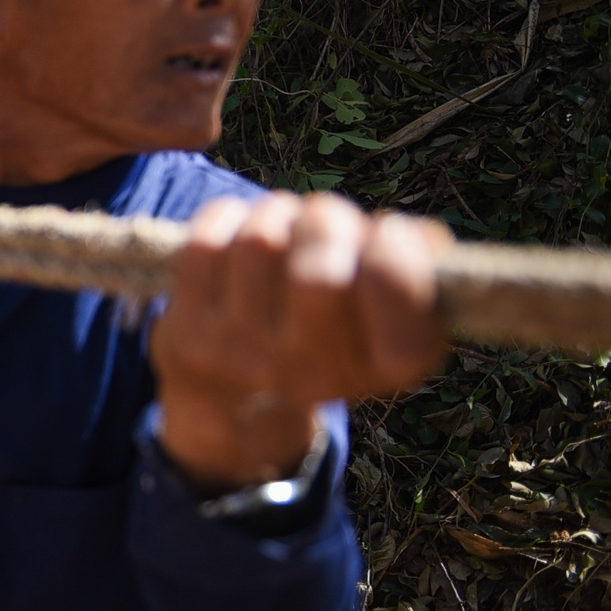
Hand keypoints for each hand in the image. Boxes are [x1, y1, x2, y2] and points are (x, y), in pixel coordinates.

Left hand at [150, 192, 450, 494]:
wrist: (237, 397)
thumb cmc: (327, 329)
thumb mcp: (387, 314)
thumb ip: (415, 268)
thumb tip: (419, 237)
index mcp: (389, 365)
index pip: (396, 289)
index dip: (394, 245)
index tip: (388, 230)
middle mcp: (317, 374)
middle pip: (318, 271)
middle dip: (326, 220)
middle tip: (324, 219)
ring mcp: (247, 359)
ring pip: (260, 244)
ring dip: (274, 213)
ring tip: (280, 224)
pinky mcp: (192, 337)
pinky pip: (205, 245)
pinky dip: (225, 218)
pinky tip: (236, 229)